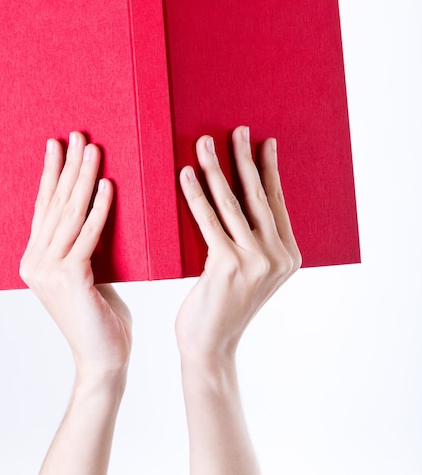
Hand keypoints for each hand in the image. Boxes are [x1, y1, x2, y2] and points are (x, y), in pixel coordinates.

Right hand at [19, 132, 131, 380]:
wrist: (104, 358)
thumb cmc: (100, 315)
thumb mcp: (87, 272)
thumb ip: (82, 245)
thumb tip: (94, 207)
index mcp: (35, 259)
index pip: (45, 207)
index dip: (51, 174)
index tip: (57, 145)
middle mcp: (35, 262)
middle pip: (55, 204)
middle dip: (68, 166)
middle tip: (78, 135)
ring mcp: (47, 270)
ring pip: (69, 214)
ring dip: (83, 178)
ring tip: (93, 150)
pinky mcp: (69, 278)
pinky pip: (88, 234)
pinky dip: (99, 208)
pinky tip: (108, 185)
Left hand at [176, 126, 300, 367]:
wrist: (210, 346)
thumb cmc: (223, 304)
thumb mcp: (249, 271)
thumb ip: (252, 239)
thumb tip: (238, 197)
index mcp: (288, 255)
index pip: (277, 202)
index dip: (269, 169)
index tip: (262, 142)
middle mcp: (277, 256)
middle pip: (258, 196)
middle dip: (244, 159)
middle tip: (236, 129)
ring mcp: (255, 262)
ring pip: (232, 203)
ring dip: (215, 169)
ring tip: (203, 143)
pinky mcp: (226, 266)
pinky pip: (208, 220)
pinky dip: (195, 194)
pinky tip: (185, 174)